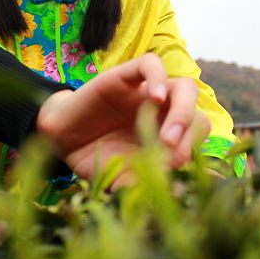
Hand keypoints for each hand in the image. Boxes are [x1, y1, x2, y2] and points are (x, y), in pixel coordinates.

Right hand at [35, 53, 209, 189]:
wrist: (61, 142)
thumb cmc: (98, 159)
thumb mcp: (126, 178)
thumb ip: (151, 183)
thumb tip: (181, 194)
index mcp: (169, 134)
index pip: (198, 135)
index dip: (195, 151)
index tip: (177, 171)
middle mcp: (164, 112)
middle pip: (197, 111)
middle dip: (191, 133)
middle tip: (172, 153)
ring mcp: (146, 92)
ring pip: (184, 87)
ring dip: (183, 111)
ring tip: (167, 137)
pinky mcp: (125, 76)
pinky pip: (150, 64)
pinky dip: (159, 77)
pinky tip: (156, 98)